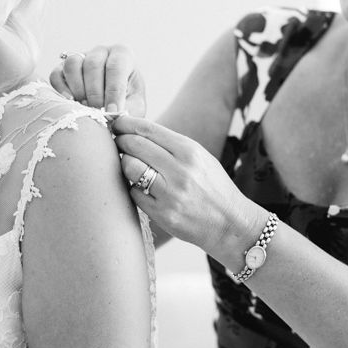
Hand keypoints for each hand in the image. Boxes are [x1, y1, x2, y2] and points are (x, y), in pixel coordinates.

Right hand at [49, 45, 146, 117]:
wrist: (111, 108)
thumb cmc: (126, 104)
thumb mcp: (135, 107)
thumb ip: (128, 110)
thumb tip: (114, 115)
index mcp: (122, 55)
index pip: (116, 66)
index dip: (114, 91)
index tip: (113, 112)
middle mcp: (100, 52)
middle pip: (93, 64)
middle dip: (95, 93)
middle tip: (98, 113)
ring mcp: (80, 58)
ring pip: (73, 64)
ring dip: (78, 89)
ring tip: (86, 107)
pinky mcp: (62, 70)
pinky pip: (56, 75)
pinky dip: (61, 89)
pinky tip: (70, 102)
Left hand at [112, 115, 261, 263]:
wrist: (230, 223)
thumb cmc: (213, 188)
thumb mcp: (201, 158)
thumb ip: (172, 146)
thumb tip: (137, 133)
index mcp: (190, 151)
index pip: (148, 130)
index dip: (126, 125)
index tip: (116, 125)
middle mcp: (180, 170)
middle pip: (135, 146)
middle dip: (121, 142)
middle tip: (118, 144)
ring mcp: (170, 194)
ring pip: (130, 168)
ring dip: (125, 165)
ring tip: (130, 166)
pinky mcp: (163, 214)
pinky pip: (134, 194)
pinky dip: (133, 188)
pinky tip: (141, 188)